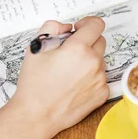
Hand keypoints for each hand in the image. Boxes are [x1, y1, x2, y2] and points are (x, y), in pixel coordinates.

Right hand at [10, 17, 107, 138]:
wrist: (36, 115)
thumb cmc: (34, 84)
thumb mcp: (36, 48)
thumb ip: (52, 28)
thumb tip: (68, 27)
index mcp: (78, 49)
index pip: (97, 24)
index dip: (87, 23)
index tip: (80, 28)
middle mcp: (94, 62)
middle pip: (100, 41)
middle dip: (87, 43)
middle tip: (69, 53)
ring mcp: (100, 79)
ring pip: (100, 60)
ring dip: (89, 61)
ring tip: (69, 73)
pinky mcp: (103, 93)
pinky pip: (101, 78)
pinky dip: (91, 78)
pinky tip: (75, 85)